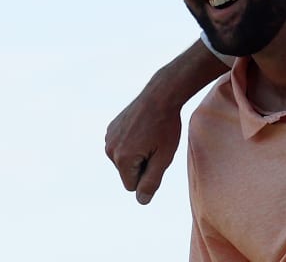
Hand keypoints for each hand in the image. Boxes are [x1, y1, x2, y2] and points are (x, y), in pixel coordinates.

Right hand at [105, 78, 182, 204]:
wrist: (161, 95)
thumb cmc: (166, 126)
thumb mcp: (164, 157)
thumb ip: (152, 181)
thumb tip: (141, 201)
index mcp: (122, 159)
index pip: (132, 186)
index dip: (148, 174)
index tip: (157, 155)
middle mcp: (110, 150)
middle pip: (127, 173)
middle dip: (142, 164)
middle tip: (156, 143)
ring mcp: (108, 138)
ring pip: (125, 160)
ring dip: (138, 153)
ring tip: (150, 134)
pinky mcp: (110, 129)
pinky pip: (122, 146)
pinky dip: (133, 141)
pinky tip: (143, 127)